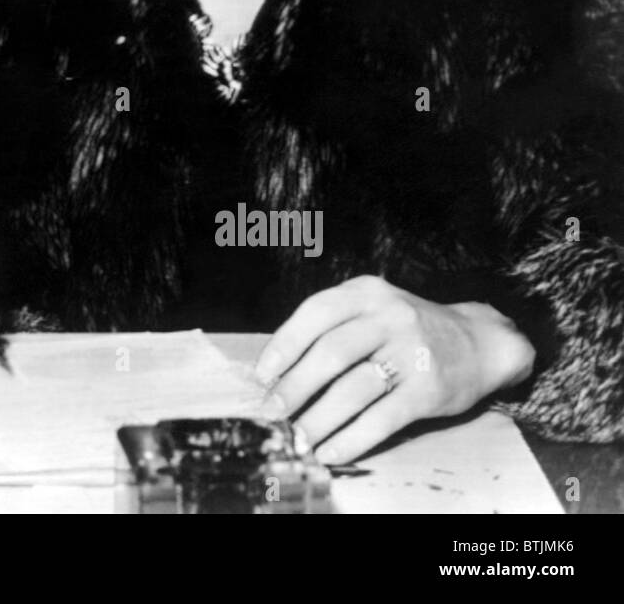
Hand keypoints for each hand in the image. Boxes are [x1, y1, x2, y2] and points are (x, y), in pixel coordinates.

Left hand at [254, 275, 535, 464]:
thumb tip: (280, 372)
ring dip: (319, 418)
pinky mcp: (428, 390)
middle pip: (330, 353)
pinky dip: (351, 438)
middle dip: (295, 386)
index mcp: (366, 292)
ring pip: (353, 389)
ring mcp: (411, 352)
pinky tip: (331, 450)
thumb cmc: (408, 328)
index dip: (283, 345)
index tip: (263, 374)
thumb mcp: (372, 308)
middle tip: (275, 410)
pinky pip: (381, 419)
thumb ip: (333, 327)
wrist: (479, 342)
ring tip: (299, 437)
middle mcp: (388, 316)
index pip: (314, 313)